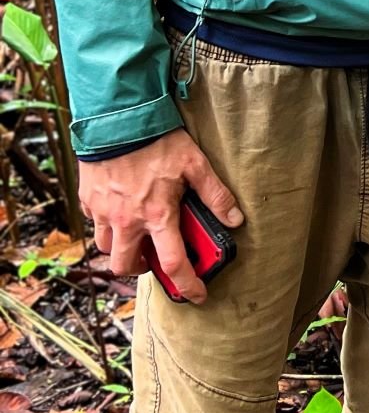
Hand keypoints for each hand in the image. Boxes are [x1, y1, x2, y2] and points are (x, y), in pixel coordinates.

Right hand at [80, 129, 242, 305]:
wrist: (117, 117)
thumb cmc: (157, 140)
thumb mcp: (195, 164)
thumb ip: (216, 194)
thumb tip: (234, 218)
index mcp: (156, 216)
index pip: (173, 264)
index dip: (187, 286)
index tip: (196, 295)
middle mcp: (126, 221)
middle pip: (126, 267)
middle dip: (143, 269)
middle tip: (156, 258)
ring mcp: (103, 212)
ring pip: (107, 248)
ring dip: (123, 248)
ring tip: (139, 234)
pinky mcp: (89, 200)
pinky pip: (96, 224)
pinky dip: (109, 225)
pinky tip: (122, 210)